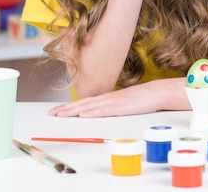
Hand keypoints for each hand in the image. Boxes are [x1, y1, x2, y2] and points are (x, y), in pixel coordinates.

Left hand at [49, 80, 178, 117]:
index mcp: (107, 98)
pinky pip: (103, 110)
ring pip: (89, 106)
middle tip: (51, 113)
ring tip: (60, 114)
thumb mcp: (124, 102)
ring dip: (73, 110)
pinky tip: (82, 114)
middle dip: (66, 109)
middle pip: (83, 103)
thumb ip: (112, 106)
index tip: (58, 110)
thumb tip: (103, 111)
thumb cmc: (142, 98)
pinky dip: (91, 112)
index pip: (85, 102)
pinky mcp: (120, 107)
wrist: (156, 92)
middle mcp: (107, 98)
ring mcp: (113, 102)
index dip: (70, 106)